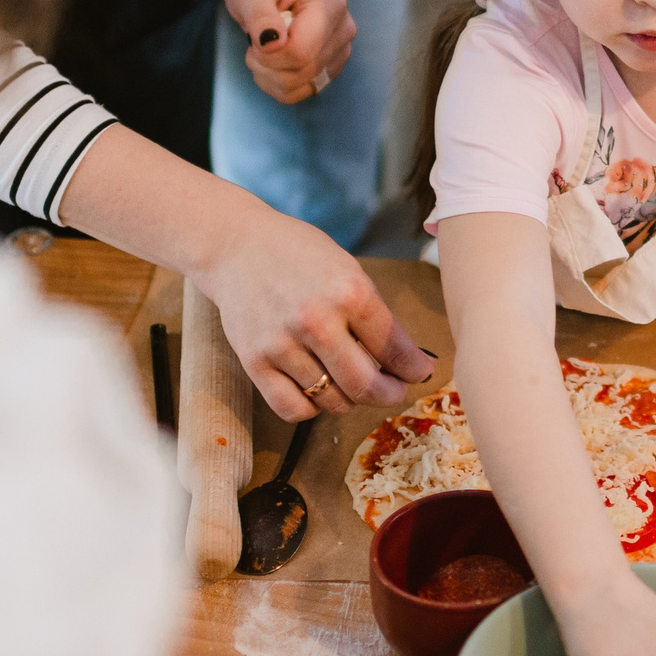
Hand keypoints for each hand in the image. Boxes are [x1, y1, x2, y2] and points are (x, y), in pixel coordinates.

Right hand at [198, 206, 435, 419]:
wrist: (236, 246)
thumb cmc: (299, 255)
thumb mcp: (348, 270)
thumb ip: (374, 314)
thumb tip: (406, 360)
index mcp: (349, 292)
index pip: (396, 349)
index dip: (414, 369)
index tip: (419, 373)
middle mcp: (316, 320)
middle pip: (366, 386)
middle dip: (390, 394)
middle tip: (393, 391)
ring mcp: (282, 343)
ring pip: (331, 402)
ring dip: (349, 399)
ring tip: (349, 382)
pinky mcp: (254, 361)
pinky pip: (292, 409)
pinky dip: (311, 409)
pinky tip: (316, 390)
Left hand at [225, 0, 355, 104]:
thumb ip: (259, 15)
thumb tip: (271, 44)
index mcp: (330, 5)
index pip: (300, 52)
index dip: (267, 54)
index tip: (254, 36)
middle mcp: (343, 31)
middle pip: (300, 72)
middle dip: (265, 63)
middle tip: (254, 40)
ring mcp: (340, 53)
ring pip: (297, 87)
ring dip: (268, 74)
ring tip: (263, 48)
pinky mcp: (329, 70)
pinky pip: (297, 94)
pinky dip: (275, 84)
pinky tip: (270, 62)